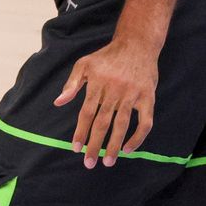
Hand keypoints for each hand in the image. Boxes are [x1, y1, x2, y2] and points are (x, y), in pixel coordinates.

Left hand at [54, 37, 158, 166]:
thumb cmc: (107, 56)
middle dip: (95, 145)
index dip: (81, 132)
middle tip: (89, 163)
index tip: (76, 148)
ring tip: (107, 162)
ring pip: (122, 124)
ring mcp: (132, 94)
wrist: (137, 43)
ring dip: (114, 145)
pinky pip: (145, 121)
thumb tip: (58, 102)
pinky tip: (129, 149)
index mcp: (98, 84)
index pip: (86, 113)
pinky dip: (138, 136)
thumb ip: (72, 84)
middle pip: (102, 122)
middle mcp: (115, 90)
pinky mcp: (148, 96)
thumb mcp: (84, 64)